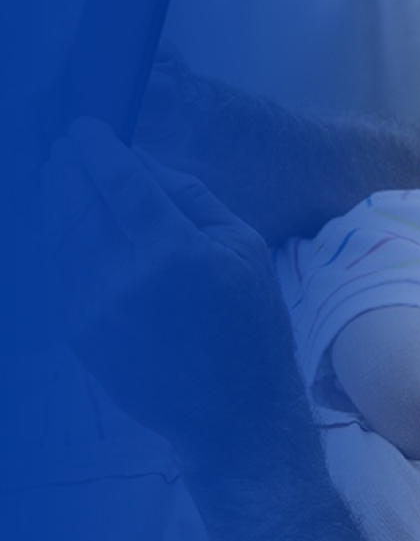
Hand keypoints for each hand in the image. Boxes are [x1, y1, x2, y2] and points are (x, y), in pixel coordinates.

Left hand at [40, 117, 304, 469]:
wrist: (232, 412)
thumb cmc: (251, 325)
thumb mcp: (245, 249)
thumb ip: (191, 198)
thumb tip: (138, 161)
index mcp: (176, 252)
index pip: (120, 181)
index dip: (97, 148)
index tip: (86, 127)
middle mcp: (126, 278)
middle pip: (75, 202)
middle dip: (65, 167)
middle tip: (64, 148)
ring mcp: (93, 309)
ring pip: (54, 235)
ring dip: (49, 199)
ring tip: (53, 177)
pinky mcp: (77, 333)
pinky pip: (51, 272)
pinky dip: (47, 239)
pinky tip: (56, 222)